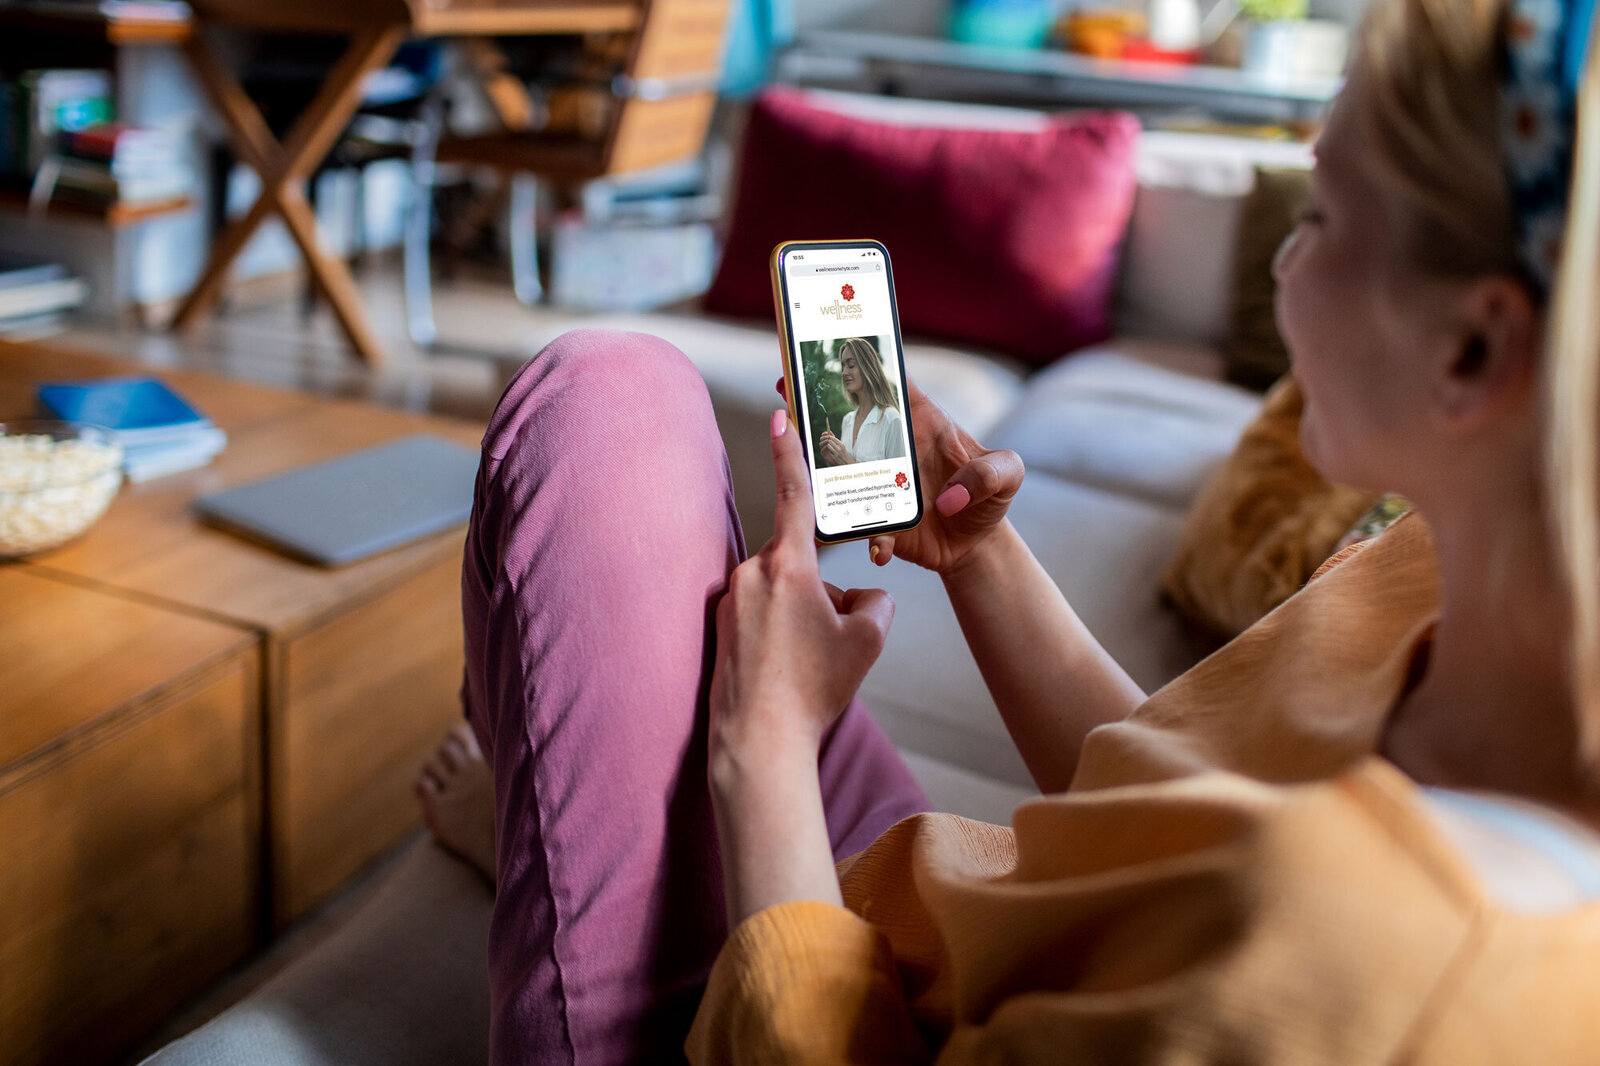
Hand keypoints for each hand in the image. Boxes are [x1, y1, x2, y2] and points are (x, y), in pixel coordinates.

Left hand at [709, 409, 895, 766]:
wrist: (757, 742)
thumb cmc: (813, 690)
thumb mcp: (867, 640)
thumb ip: (873, 602)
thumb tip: (856, 597)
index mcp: (788, 566)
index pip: (794, 496)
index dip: (791, 454)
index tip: (779, 416)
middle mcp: (751, 574)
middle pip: (801, 563)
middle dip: (823, 593)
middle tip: (831, 644)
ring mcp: (730, 601)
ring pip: (782, 593)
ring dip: (801, 617)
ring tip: (807, 668)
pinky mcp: (718, 627)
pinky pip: (761, 616)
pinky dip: (780, 636)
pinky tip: (787, 673)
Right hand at [777, 376, 1022, 574]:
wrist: (976, 544)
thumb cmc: (990, 496)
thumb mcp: (1007, 475)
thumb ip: (991, 473)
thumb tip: (952, 496)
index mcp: (920, 423)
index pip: (890, 384)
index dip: (863, 364)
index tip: (836, 351)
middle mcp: (891, 448)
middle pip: (847, 421)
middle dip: (814, 408)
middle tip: (789, 398)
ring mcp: (878, 482)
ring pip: (837, 470)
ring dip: (818, 473)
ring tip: (811, 481)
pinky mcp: (875, 519)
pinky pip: (855, 524)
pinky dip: (862, 535)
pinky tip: (879, 549)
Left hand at [818, 430, 851, 466]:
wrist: (847, 461)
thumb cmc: (843, 452)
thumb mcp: (842, 446)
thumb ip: (837, 441)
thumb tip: (831, 435)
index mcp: (841, 444)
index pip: (833, 438)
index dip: (830, 437)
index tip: (828, 438)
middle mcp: (839, 448)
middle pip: (830, 441)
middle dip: (828, 441)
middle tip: (827, 441)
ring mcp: (836, 453)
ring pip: (828, 446)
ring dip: (828, 446)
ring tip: (829, 446)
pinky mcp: (834, 457)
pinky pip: (829, 452)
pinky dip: (829, 451)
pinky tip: (830, 452)